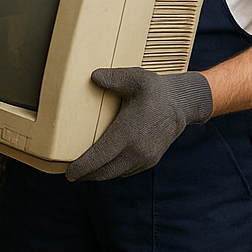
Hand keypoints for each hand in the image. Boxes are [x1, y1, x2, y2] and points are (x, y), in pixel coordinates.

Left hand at [66, 67, 212, 181]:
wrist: (182, 105)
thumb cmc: (156, 91)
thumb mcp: (135, 79)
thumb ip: (113, 78)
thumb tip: (94, 76)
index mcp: (128, 133)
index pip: (100, 157)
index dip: (83, 167)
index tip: (70, 173)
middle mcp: (137, 150)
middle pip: (105, 171)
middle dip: (86, 175)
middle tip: (71, 174)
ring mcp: (145, 158)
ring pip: (116, 173)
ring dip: (99, 175)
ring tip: (84, 171)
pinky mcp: (150, 160)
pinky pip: (126, 171)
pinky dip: (113, 171)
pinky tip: (104, 166)